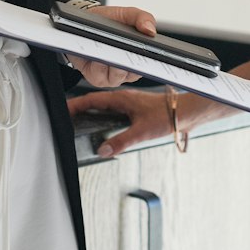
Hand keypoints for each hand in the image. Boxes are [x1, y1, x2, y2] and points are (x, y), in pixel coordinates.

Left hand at [63, 5, 157, 89]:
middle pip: (134, 72)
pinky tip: (95, 54)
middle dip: (128, 60)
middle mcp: (128, 70)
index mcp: (140, 56)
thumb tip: (151, 31)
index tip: (146, 51)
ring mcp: (113, 77)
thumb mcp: (127, 14)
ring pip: (117, 75)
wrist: (81, 25)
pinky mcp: (97, 79)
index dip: (150, 59)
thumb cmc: (107, 21)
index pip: (151, 64)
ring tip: (107, 46)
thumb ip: (143, 18)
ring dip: (112, 60)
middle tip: (124, 46)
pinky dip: (98, 63)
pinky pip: (100, 75)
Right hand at [66, 87, 182, 157]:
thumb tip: (103, 150)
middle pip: (94, 102)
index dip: (75, 105)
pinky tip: (103, 129)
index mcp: (121, 98)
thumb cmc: (168, 115)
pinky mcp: (135, 111)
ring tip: (79, 123)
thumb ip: (121, 141)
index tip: (63, 110)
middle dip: (79, 110)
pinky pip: (113, 113)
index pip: (90, 99)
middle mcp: (123, 99)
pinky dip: (103, 119)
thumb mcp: (142, 131)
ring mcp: (128, 104)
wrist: (186, 113)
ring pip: (104, 107)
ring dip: (91, 113)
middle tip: (66, 119)